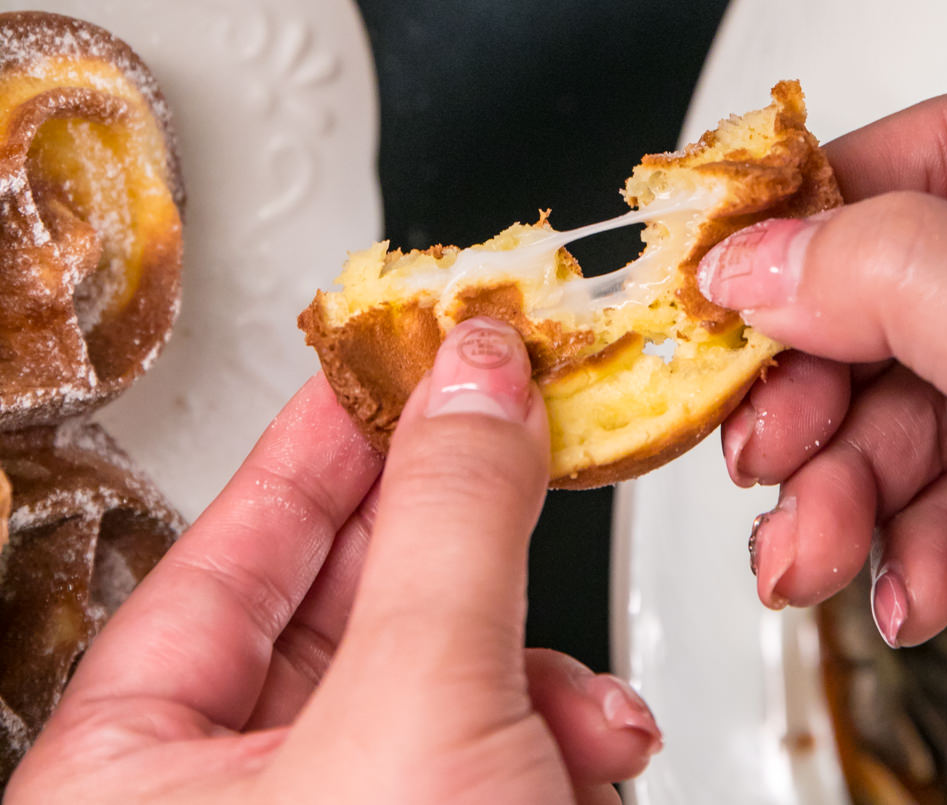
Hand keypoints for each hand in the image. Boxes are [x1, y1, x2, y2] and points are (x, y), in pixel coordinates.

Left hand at [7, 318, 659, 804]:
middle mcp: (219, 804)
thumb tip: (476, 381)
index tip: (390, 362)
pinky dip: (549, 741)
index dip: (322, 439)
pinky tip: (586, 754)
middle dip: (462, 550)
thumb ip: (449, 524)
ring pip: (435, 684)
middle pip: (346, 609)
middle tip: (510, 441)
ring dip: (534, 675)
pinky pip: (481, 750)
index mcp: (123, 781)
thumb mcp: (418, 706)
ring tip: (578, 699)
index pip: (221, 552)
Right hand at [697, 87, 946, 787]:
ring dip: (837, 496)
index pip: (924, 161)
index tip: (717, 292)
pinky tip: (909, 592)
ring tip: (813, 551)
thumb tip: (766, 257)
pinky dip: (903, 554)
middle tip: (758, 448)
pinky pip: (936, 503)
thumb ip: (916, 286)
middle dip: (812, 397)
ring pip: (895, 418)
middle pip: (886, 303)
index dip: (805, 228)